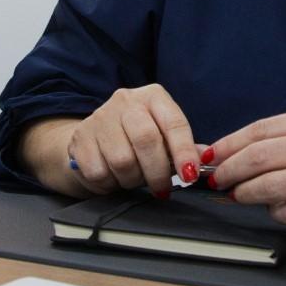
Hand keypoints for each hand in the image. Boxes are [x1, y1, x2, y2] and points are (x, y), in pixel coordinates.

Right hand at [65, 84, 200, 197]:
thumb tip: (205, 157)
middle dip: (158, 172)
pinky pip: (99, 172)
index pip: (174, 123)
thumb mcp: (162, 134)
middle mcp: (126, 101)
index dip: (184, 152)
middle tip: (162, 189)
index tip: (191, 175)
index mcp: (153, 97)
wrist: (91, 137)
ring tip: (134, 178)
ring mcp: (100, 117)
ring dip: (132, 179)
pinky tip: (113, 177)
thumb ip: (183, 146)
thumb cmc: (134, 137)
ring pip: (122, 160)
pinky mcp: (80, 138)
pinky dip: (109, 183)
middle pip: (147, 140)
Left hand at [206, 108, 285, 233]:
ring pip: (268, 185)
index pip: (260, 130)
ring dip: (246, 194)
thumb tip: (236, 152)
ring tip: (242, 196)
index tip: (211, 157)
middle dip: (228, 171)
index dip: (228, 145)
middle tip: (217, 181)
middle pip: (258, 156)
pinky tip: (282, 210)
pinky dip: (277, 213)